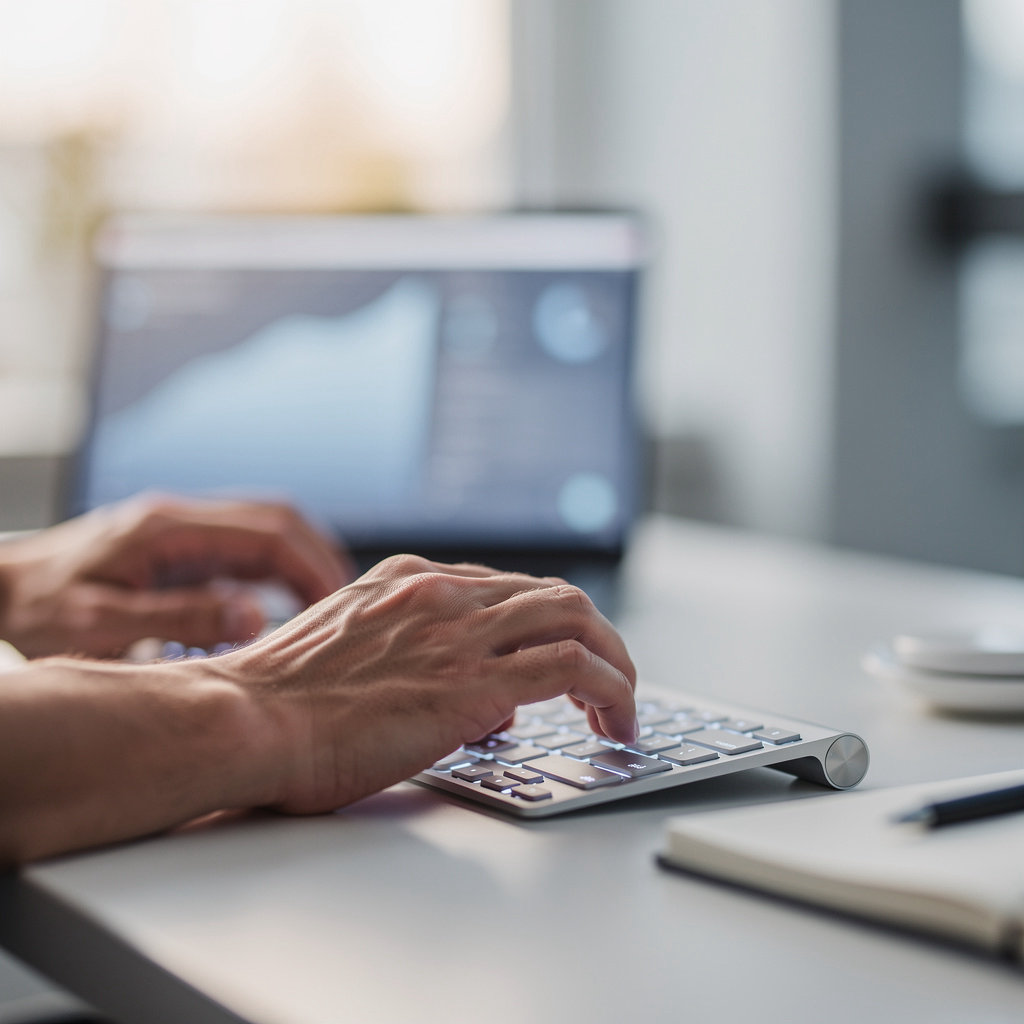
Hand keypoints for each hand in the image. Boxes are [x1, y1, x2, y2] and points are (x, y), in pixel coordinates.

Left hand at [0, 494, 352, 657]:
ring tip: (328, 608)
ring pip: (268, 528)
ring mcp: (183, 528)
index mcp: (168, 528)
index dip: (312, 567)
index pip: (267, 533)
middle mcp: (183, 518)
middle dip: (321, 558)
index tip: (339, 607)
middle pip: (278, 519)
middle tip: (347, 607)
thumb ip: (179, 619)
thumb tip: (256, 616)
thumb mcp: (99, 626)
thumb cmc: (39, 610)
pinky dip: (279, 569)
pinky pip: (247, 547)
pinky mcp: (181, 545)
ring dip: (304, 561)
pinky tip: (288, 605)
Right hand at [215, 554, 638, 813]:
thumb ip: (411, 654)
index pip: (507, 589)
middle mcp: (442, 594)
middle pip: (554, 593)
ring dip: (615, 660)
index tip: (561, 658)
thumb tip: (479, 699)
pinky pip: (572, 667)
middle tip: (609, 678)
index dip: (545, 626)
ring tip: (622, 704)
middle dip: (595, 635)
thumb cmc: (279, 702)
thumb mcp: (348, 650)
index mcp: (410, 582)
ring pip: (576, 617)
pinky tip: (617, 722)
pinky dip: (612, 689)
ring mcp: (460, 632)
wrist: (246, 720)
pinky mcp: (473, 682)